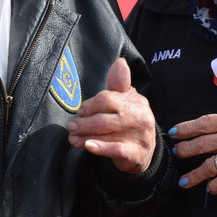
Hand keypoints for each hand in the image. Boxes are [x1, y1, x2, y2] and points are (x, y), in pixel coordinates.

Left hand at [67, 57, 156, 174]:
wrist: (145, 152)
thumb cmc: (130, 122)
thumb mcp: (126, 101)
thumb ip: (118, 84)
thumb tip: (120, 62)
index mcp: (136, 101)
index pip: (107, 99)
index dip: (90, 106)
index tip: (80, 112)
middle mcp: (140, 117)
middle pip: (104, 118)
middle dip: (83, 123)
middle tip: (71, 127)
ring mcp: (140, 136)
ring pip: (106, 134)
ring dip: (85, 136)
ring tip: (73, 138)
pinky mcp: (136, 153)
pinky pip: (116, 149)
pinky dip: (100, 148)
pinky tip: (88, 146)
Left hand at [170, 102, 216, 194]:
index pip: (203, 123)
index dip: (186, 128)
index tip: (174, 132)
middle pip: (201, 144)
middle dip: (185, 150)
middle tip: (176, 153)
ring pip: (208, 167)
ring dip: (194, 175)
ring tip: (183, 181)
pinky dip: (215, 186)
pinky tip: (209, 189)